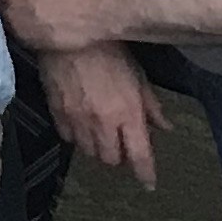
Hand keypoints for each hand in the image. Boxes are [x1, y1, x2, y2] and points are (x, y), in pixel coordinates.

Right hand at [35, 40, 167, 187]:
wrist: (69, 36)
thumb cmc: (110, 52)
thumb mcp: (138, 76)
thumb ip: (151, 106)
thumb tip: (165, 126)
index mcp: (128, 115)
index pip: (139, 156)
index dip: (145, 173)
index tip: (148, 183)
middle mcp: (102, 124)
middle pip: (110, 159)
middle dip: (118, 156)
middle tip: (121, 145)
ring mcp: (76, 120)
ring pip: (88, 151)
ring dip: (97, 148)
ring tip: (100, 135)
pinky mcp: (56, 112)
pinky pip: (67, 137)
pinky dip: (75, 136)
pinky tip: (80, 125)